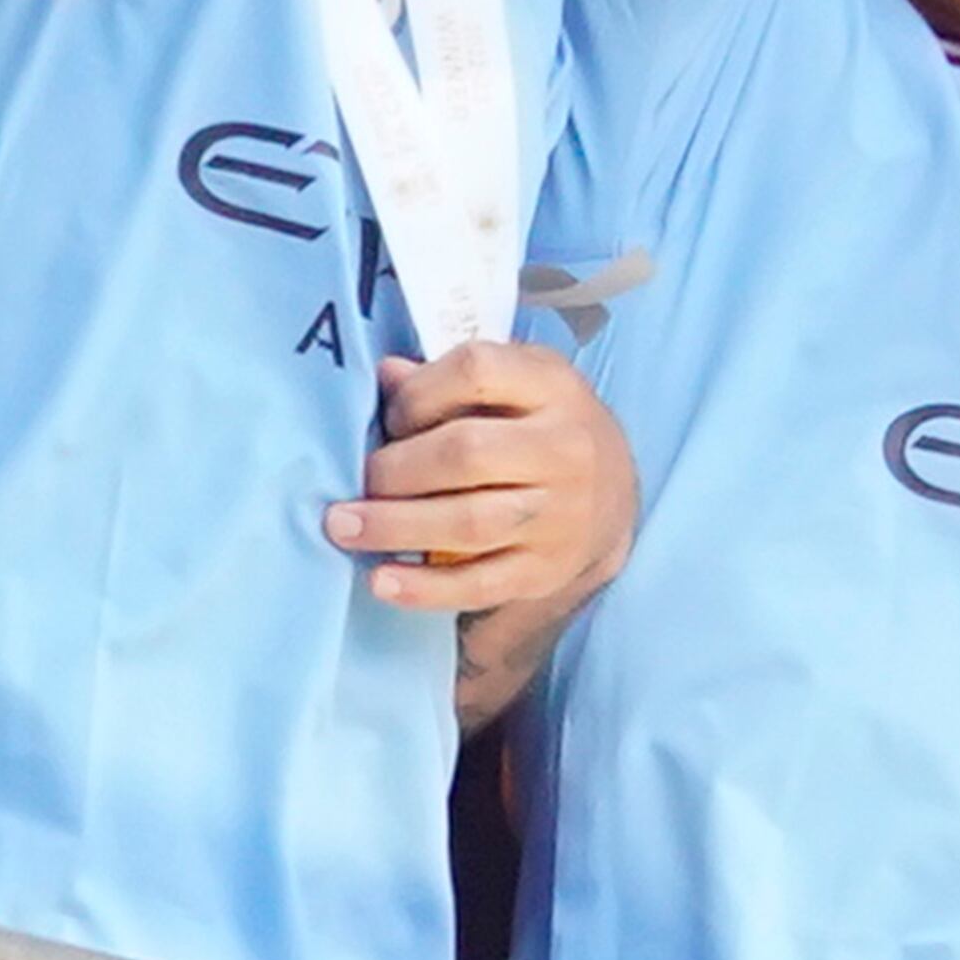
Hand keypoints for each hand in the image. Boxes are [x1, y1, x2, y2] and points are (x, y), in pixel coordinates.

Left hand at [331, 338, 637, 613]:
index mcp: (553, 386)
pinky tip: (381, 580)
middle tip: (360, 480)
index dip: (420, 393)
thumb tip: (386, 376)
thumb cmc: (545, 425)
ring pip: (468, 523)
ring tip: (344, 527)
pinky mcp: (546, 570)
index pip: (477, 372)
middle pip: (466, 453)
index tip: (392, 416)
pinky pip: (479, 584)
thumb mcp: (517, 383)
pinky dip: (424, 588)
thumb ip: (452, 378)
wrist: (615, 495)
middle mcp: (564, 448)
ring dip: (395, 527)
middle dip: (397, 469)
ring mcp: (560, 515)